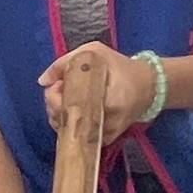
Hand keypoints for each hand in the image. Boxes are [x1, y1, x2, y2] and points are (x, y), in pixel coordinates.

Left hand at [40, 42, 155, 140]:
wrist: (150, 86)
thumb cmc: (121, 67)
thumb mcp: (94, 53)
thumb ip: (65, 63)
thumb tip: (42, 81)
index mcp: (108, 101)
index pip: (67, 106)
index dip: (54, 96)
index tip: (59, 84)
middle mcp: (107, 122)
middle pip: (63, 121)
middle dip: (54, 104)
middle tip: (62, 89)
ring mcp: (105, 134)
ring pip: (67, 131)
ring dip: (60, 114)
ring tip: (68, 98)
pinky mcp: (105, 140)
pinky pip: (77, 135)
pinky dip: (70, 122)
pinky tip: (75, 109)